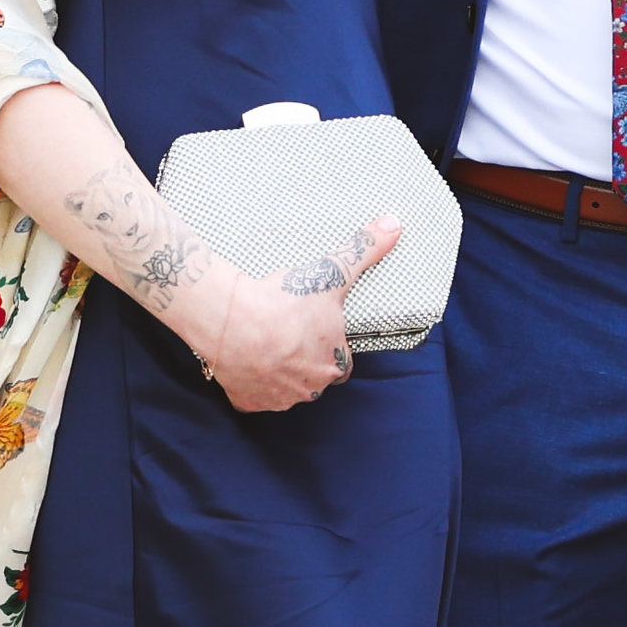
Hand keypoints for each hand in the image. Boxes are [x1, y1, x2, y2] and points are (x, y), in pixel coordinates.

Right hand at [181, 256, 355, 413]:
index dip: (329, 345)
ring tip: (264, 343)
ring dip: (278, 372)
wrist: (233, 320)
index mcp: (335, 364)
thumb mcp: (331, 272)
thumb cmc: (284, 301)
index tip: (315, 330)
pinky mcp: (248, 402)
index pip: (341, 362)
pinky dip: (250, 385)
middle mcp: (311, 389)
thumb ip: (363, 251)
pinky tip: (245, 362)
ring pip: (284, 388)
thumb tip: (394, 224)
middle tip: (286, 332)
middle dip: (303, 359)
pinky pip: (252, 398)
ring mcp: (279, 399)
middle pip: (313, 376)